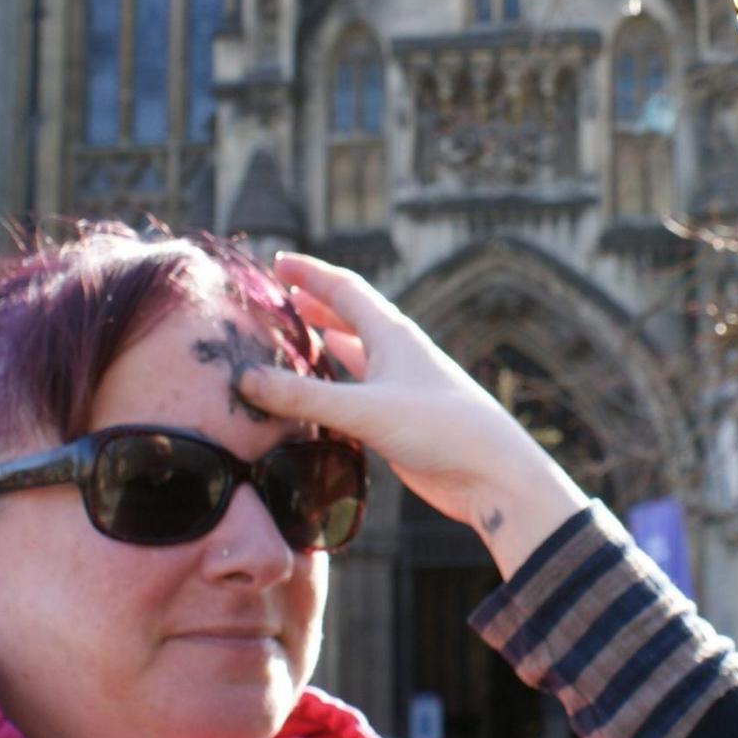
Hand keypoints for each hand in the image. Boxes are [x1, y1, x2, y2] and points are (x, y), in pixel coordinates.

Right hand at [238, 253, 587, 576]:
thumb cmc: (441, 429)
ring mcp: (399, 387)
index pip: (344, 289)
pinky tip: (318, 393)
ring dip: (324, 342)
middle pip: (349, 316)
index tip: (276, 262)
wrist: (493, 474)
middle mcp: (396, 353)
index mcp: (392, 334)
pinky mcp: (399, 420)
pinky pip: (357, 391)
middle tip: (276, 299)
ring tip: (290, 337)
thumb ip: (304, 397)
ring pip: (354, 353)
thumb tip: (244, 380)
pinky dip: (333, 384)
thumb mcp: (365, 410)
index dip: (309, 273)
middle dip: (313, 304)